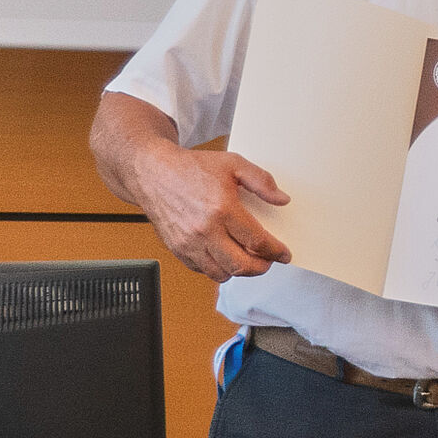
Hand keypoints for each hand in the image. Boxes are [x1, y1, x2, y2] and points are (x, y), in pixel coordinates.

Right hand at [130, 140, 291, 281]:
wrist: (153, 173)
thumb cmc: (191, 168)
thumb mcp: (233, 164)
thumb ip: (262, 181)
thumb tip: (282, 199)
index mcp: (223, 209)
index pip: (257, 241)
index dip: (275, 251)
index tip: (284, 254)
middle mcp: (205, 231)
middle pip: (241, 265)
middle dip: (261, 267)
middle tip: (268, 261)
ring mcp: (189, 243)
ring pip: (221, 274)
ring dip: (239, 271)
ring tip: (247, 259)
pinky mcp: (177, 249)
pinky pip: (202, 270)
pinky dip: (217, 269)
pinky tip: (224, 256)